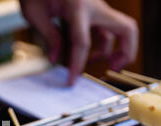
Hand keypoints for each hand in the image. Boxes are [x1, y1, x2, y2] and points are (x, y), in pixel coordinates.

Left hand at [19, 0, 138, 84]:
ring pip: (122, 30)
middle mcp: (95, 6)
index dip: (78, 65)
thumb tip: (55, 59)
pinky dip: (106, 45)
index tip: (71, 82)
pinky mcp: (96, 11)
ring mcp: (98, 8)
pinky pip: (109, 30)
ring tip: (104, 65)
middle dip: (126, 52)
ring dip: (119, 50)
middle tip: (113, 68)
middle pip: (127, 29)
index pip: (82, 42)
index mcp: (77, 6)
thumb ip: (48, 35)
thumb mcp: (34, 11)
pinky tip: (92, 56)